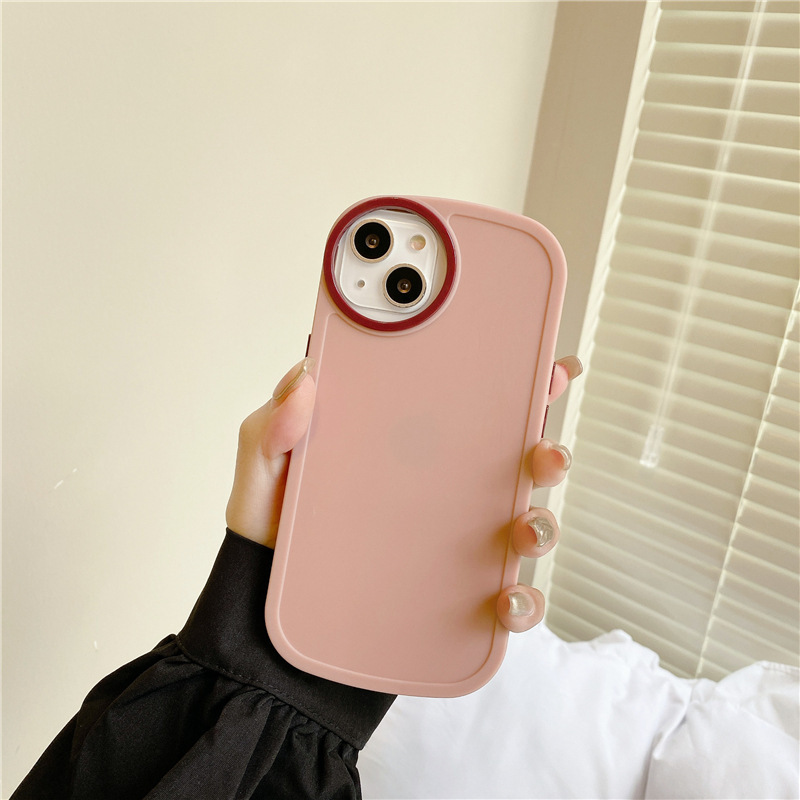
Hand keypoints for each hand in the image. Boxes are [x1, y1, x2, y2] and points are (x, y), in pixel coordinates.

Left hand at [226, 355, 581, 628]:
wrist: (265, 616)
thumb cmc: (272, 534)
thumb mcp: (263, 475)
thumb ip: (273, 428)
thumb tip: (302, 378)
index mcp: (404, 450)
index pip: (467, 410)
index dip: (512, 387)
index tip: (542, 373)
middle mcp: (439, 494)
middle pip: (512, 465)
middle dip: (544, 452)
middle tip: (541, 451)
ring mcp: (453, 547)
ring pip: (521, 526)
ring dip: (541, 524)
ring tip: (524, 527)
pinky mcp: (453, 600)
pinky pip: (502, 601)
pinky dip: (520, 602)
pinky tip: (504, 599)